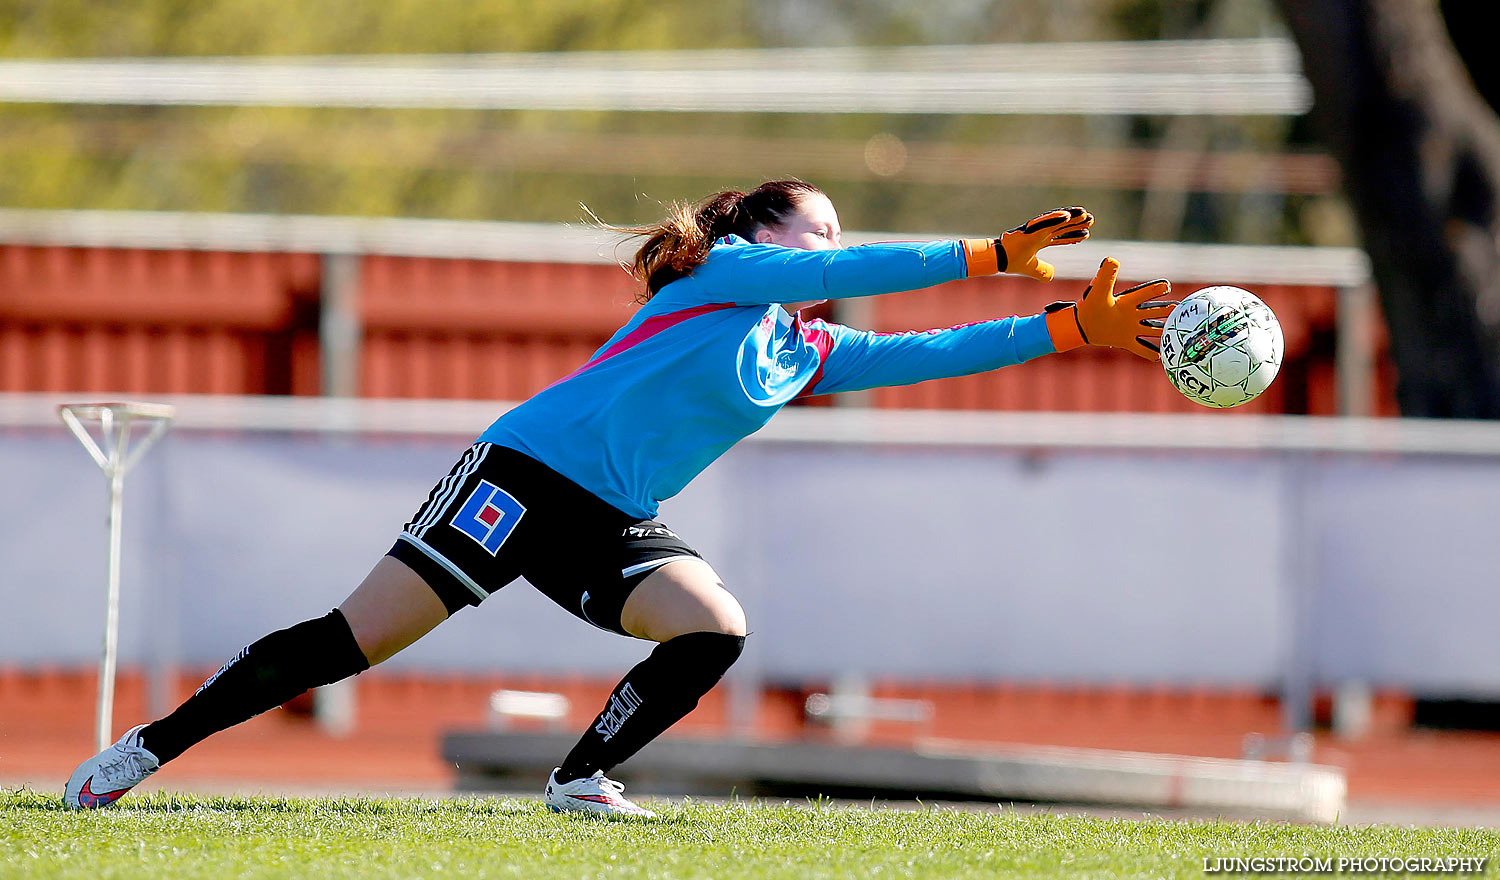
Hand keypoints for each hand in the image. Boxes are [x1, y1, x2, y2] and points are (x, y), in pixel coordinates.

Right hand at [998, 206, 1092, 280]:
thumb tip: (1052, 275)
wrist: (999, 259)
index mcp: (1040, 240)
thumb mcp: (1032, 269)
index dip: (1073, 236)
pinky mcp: (1031, 228)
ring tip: (1085, 214)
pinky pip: (1046, 221)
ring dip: (1072, 217)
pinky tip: (1068, 215)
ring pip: (1058, 220)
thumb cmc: (1012, 261)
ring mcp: (1036, 229)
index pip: (1061, 237)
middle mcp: (1040, 232)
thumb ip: (1042, 271)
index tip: (1086, 234)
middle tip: (1091, 219)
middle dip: (1077, 223)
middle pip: (1063, 226)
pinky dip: (1056, 218)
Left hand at [1044, 258, 1176, 359]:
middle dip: (1166, 310)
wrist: (1081, 325)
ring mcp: (1131, 328)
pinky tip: (1159, 357)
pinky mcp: (1126, 341)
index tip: (1165, 286)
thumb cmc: (1090, 305)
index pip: (1144, 294)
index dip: (1154, 290)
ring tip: (1176, 330)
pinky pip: (1141, 348)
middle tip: (1177, 308)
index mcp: (1128, 301)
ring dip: (1163, 330)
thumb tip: (1111, 259)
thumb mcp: (1099, 289)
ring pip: (1152, 329)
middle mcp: (1133, 314)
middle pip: (1153, 311)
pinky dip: (1150, 353)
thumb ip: (1105, 275)